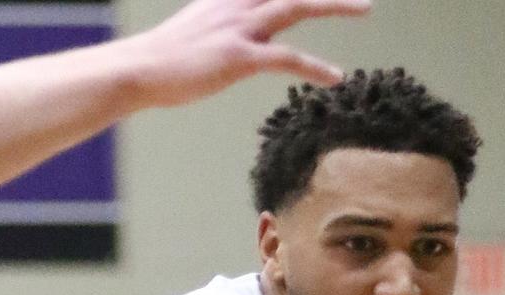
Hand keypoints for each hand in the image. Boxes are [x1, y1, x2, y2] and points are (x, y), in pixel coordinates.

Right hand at [133, 0, 371, 106]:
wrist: (140, 68)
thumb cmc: (163, 59)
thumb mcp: (194, 31)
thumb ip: (217, 25)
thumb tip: (224, 39)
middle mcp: (237, 3)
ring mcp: (239, 27)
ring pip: (296, 5)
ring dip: (333, 3)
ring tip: (364, 6)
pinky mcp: (239, 56)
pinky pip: (287, 58)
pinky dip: (315, 66)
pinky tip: (336, 77)